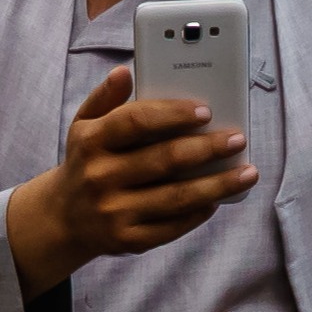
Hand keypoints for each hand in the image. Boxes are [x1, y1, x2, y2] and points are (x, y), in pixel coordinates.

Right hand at [5, 69, 253, 293]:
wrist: (63, 219)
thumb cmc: (85, 163)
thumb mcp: (84, 125)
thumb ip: (105, 97)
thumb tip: (125, 72)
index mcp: (91, 142)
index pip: (136, 122)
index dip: (173, 114)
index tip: (206, 111)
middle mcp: (100, 177)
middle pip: (164, 160)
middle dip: (207, 148)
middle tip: (237, 138)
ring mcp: (114, 212)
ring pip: (176, 197)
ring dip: (218, 184)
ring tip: (247, 172)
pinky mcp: (128, 240)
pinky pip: (172, 226)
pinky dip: (199, 213)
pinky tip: (219, 199)